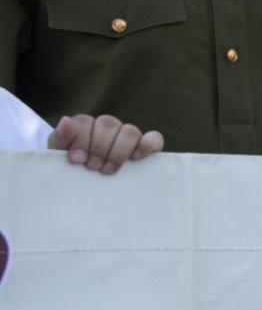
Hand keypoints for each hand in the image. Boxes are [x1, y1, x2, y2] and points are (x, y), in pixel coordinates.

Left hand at [48, 114, 163, 174]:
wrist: (82, 189)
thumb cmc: (72, 172)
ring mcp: (128, 136)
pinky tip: (137, 157)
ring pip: (129, 131)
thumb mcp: (59, 156)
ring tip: (110, 170)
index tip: (77, 159)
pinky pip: (154, 138)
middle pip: (108, 124)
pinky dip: (148, 144)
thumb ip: (60, 138)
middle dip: (100, 147)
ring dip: (119, 150)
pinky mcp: (147, 147)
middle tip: (94, 167)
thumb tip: (66, 120)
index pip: (85, 121)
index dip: (81, 138)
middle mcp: (107, 128)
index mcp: (85, 127)